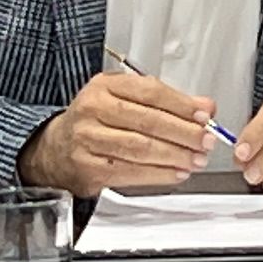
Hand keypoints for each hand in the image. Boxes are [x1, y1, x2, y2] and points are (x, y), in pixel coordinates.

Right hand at [25, 68, 216, 193]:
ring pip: (140, 148)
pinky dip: (158, 175)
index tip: (205, 115)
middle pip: (147, 121)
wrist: (56, 148)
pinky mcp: (89, 167)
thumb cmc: (96, 121)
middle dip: (184, 133)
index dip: (182, 105)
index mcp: (105, 86)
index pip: (150, 91)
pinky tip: (176, 173)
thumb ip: (166, 101)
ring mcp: (88, 139)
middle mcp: (93, 109)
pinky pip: (130, 172)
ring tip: (195, 159)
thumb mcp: (125, 99)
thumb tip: (206, 107)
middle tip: (206, 141)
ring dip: (174, 156)